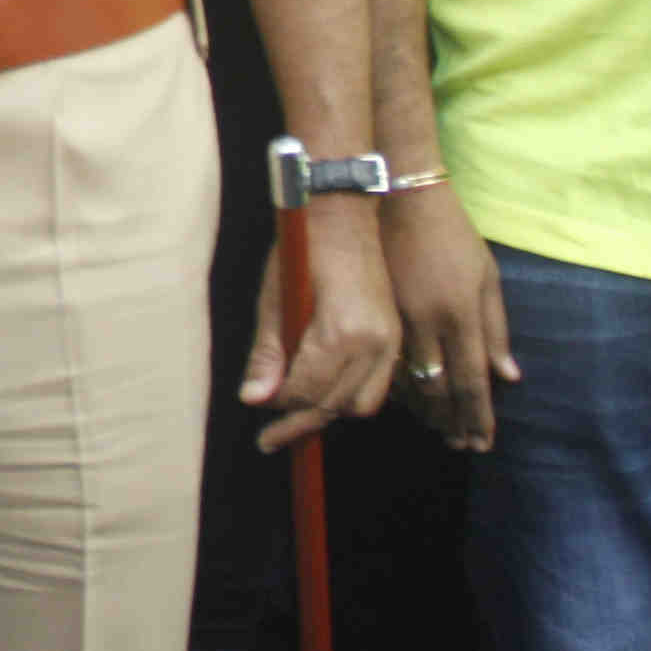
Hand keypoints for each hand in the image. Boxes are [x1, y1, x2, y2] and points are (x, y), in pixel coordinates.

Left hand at [241, 194, 397, 448]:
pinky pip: (377, 384)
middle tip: (271, 438)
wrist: (347, 212)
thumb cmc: (302, 249)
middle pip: (338, 406)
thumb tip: (254, 400)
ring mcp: (392, 340)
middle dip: (303, 423)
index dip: (279, 409)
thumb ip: (267, 352)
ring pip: (362, 403)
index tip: (258, 417)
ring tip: (294, 416)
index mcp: (343, 333)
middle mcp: (376, 344)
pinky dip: (349, 394)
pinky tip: (322, 391)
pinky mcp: (397, 336)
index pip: (308, 393)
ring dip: (329, 412)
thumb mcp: (275, 298)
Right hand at [379, 185, 514, 450]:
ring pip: (409, 379)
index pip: (472, 380)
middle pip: (439, 388)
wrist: (398, 199)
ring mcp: (396, 319)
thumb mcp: (486, 275)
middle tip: (460, 446)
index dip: (477, 416)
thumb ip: (496, 328)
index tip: (481, 442)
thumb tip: (508, 375)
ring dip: (425, 410)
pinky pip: (385, 360)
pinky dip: (398, 385)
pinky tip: (407, 400)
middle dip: (451, 421)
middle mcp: (428, 323)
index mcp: (460, 314)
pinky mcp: (373, 312)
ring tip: (437, 431)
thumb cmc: (450, 234)